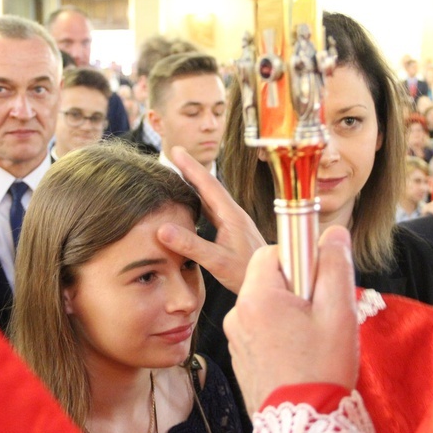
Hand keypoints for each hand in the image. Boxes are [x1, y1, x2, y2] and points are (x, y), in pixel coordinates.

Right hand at [156, 146, 265, 292]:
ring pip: (211, 197)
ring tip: (180, 173)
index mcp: (231, 215)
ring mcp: (234, 222)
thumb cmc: (246, 273)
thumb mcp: (216, 260)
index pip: (208, 184)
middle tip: (175, 153)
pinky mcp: (232, 232)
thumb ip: (190, 245)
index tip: (176, 150)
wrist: (270, 282)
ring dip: (196, 184)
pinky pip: (212, 210)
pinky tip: (193, 203)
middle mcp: (234, 214)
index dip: (191, 167)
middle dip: (191, 169)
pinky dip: (199, 200)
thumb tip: (162, 229)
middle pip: (210, 186)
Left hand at [223, 226, 358, 415]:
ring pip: (264, 304)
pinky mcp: (239, 355)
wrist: (304, 426)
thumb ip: (334, 265)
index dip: (299, 259)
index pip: (271, 252)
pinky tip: (296, 353)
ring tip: (309, 338)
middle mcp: (237, 313)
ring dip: (287, 310)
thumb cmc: (322, 368)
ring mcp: (235, 336)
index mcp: (257, 297)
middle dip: (295, 286)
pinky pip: (258, 327)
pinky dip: (276, 331)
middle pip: (267, 278)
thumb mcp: (338, 312)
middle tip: (318, 312)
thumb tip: (333, 232)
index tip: (318, 282)